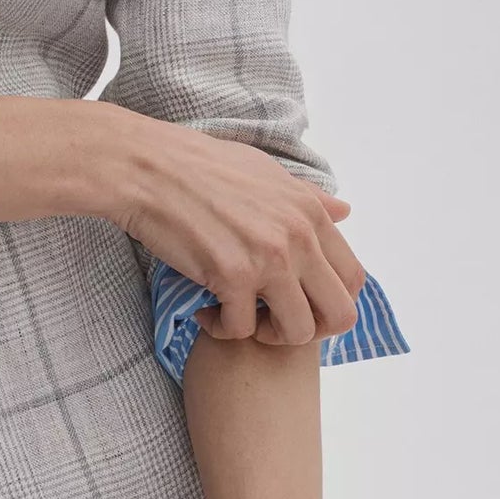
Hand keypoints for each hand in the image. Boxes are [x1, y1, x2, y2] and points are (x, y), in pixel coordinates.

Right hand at [115, 116, 366, 347]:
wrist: (147, 167)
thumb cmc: (198, 164)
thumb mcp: (266, 171)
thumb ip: (308, 198)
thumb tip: (344, 212)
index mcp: (310, 213)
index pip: (353, 278)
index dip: (330, 303)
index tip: (299, 303)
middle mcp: (298, 238)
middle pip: (339, 314)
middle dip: (310, 329)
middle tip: (273, 321)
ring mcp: (268, 259)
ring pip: (296, 331)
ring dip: (267, 334)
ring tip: (238, 316)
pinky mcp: (231, 276)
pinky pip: (241, 329)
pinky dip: (222, 328)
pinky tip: (205, 310)